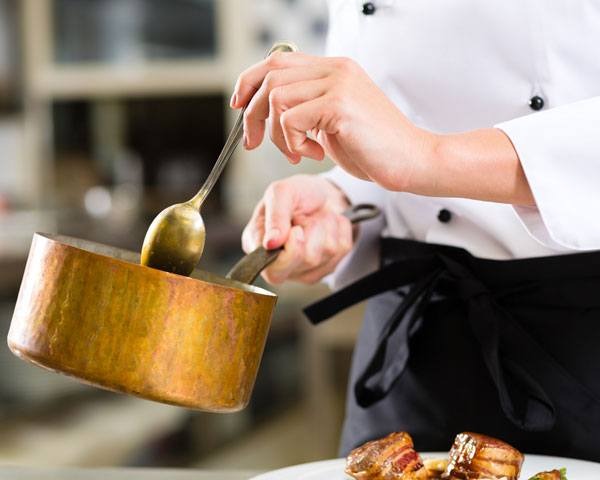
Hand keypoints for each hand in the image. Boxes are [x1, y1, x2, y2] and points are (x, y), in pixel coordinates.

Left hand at [232, 52, 533, 205]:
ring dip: (276, 134)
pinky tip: (315, 154)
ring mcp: (338, 84)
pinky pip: (290, 120)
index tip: (239, 105)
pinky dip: (292, 143)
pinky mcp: (339, 104)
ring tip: (298, 152)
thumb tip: (268, 114)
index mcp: (335, 69)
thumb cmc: (375, 149)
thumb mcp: (332, 123)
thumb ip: (306, 110)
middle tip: (254, 143)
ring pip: (276, 98)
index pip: (277, 60)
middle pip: (270, 76)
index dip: (250, 81)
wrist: (413, 161)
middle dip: (252, 113)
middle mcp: (336, 69)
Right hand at [241, 174, 352, 284]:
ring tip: (314, 218)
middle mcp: (278, 264)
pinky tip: (327, 225)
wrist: (322, 194)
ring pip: (326, 253)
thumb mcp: (281, 192)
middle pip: (306, 260)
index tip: (297, 229)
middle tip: (303, 218)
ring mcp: (304, 270)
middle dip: (313, 232)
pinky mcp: (327, 267)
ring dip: (325, 226)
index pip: (273, 269)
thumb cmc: (296, 194)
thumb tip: (270, 243)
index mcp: (258, 247)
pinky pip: (341, 249)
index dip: (291, 249)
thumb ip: (274, 216)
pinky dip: (339, 230)